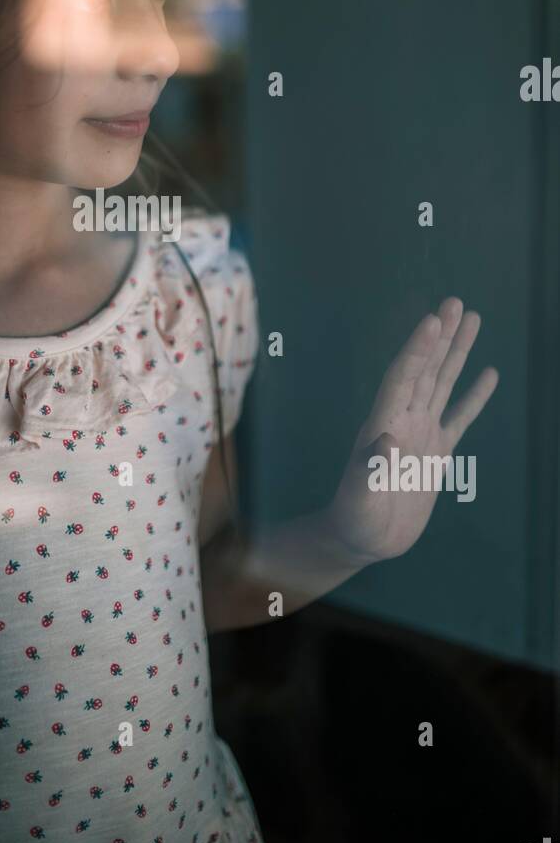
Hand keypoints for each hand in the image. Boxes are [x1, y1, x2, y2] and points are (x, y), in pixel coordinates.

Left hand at [326, 297, 498, 564]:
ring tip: (472, 319)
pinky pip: (459, 416)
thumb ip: (368, 471)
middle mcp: (402, 419)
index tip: (432, 321)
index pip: (401, 378)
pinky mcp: (436, 451)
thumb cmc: (355, 521)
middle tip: (455, 303)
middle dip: (440, 336)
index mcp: (382, 424)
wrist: (363, 540)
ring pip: (442, 382)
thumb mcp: (358, 500)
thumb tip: (385, 438)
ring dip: (456, 352)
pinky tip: (489, 373)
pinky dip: (474, 395)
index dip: (416, 350)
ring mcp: (421, 432)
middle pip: (424, 369)